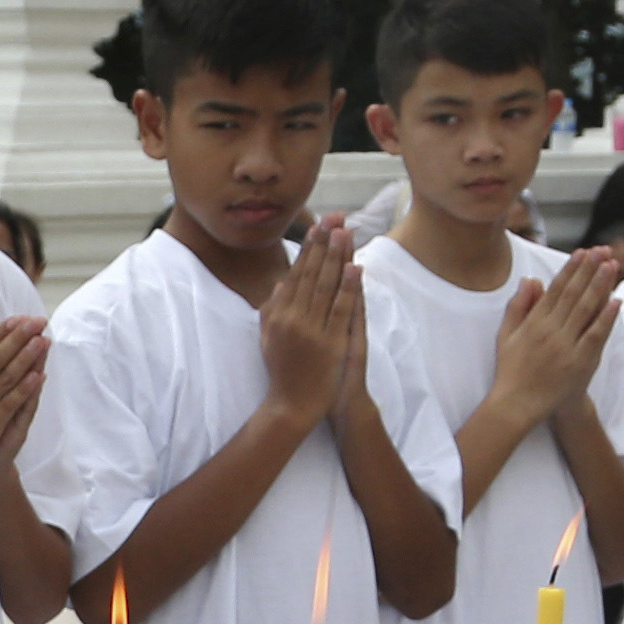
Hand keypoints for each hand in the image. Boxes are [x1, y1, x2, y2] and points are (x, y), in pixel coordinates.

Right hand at [257, 216, 365, 427]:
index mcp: (278, 314)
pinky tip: (354, 268)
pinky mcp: (330, 342)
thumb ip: (272, 309)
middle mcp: (293, 317)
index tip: (318, 225)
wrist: (290, 405)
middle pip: (312, 273)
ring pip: (326, 286)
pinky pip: (341, 310)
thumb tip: (281, 282)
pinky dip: (348, 288)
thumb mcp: (269, 338)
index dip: (308, 248)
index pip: (296, 273)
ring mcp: (312, 330)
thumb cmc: (281, 371)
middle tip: (335, 217)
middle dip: (324, 243)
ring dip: (336, 257)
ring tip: (345, 232)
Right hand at [484, 242, 623, 421]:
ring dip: (601, 285)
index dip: (571, 269)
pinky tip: (617, 300)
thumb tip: (531, 280)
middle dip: (590, 270)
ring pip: (587, 309)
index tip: (583, 252)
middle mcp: (551, 331)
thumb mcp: (506, 336)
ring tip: (612, 265)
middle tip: (603, 251)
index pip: (556, 289)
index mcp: (534, 323)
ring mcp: (566, 346)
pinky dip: (607, 317)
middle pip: (574, 293)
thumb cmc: (511, 370)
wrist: (517, 405)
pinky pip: (596, 334)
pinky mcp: (580, 361)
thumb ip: (518, 306)